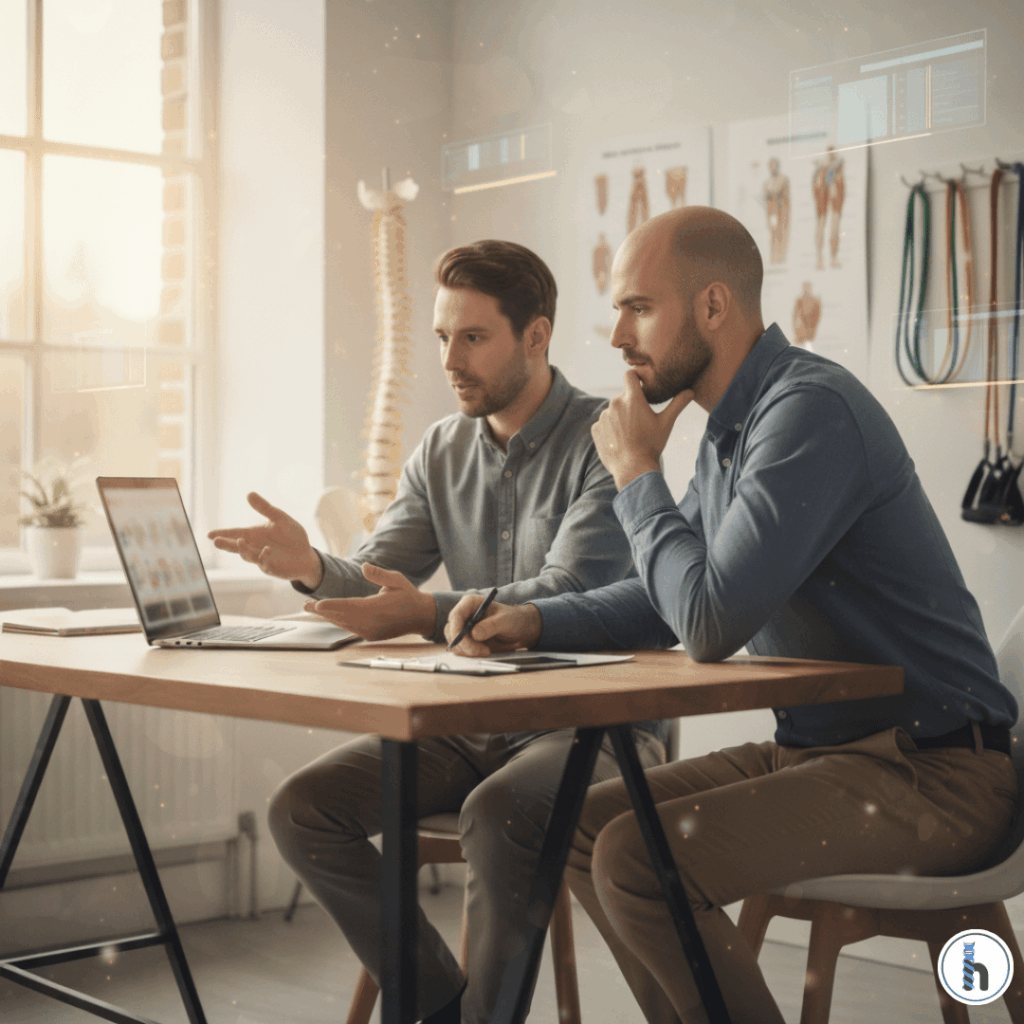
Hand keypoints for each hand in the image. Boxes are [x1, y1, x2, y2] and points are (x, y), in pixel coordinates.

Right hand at [208, 492, 322, 587]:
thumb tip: (249, 493)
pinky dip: (264, 557)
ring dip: (243, 549)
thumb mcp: (280, 518)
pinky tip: (266, 550)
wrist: (306, 554)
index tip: (209, 534)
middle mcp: (254, 547)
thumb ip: (265, 508)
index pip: (235, 533)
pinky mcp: (272, 567)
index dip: (223, 533)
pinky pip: (265, 563)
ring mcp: (261, 559)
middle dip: (226, 544)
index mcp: (254, 534)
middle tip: (216, 541)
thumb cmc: (291, 536)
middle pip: (237, 546)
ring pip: (248, 555)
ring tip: (240, 541)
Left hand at [304, 563, 436, 641]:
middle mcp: (372, 623)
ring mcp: (371, 631)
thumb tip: (364, 566)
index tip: (317, 604)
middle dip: (323, 611)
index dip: (331, 606)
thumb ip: (379, 574)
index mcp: (377, 608)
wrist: (421, 617)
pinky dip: (339, 622)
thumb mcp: (397, 580)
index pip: (349, 607)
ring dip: (328, 617)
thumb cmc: (408, 595)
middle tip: (306, 605)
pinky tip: (331, 616)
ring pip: (344, 624)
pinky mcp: (371, 636)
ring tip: (313, 609)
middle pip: (342, 617)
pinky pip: (350, 628)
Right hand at [444, 594, 541, 656]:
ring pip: (454, 643)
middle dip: (464, 644)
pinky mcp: (465, 641)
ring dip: (468, 651)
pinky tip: (483, 652)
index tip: (465, 641)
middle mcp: (464, 615)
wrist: (519, 630)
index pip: (456, 615)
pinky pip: (460, 650)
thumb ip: (491, 626)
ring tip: (487, 651)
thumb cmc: (514, 619)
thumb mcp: (506, 620)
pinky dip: (469, 654)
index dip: (456, 629)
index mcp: (470, 603)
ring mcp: (463, 629)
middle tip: (483, 651)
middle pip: (452, 631)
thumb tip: (474, 634)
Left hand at [592, 372, 692, 488]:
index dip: (636, 378)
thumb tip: (691, 391)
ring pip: (613, 410)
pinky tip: (620, 440)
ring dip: (620, 416)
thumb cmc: (651, 445)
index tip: (642, 385)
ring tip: (631, 433)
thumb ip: (678, 404)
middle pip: (623, 396)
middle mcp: (615, 403)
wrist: (633, 469)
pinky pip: (604, 423)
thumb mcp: (666, 423)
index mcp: (632, 398)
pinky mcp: (596, 429)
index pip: (630, 374)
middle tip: (641, 420)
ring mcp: (603, 416)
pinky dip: (610, 428)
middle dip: (631, 404)